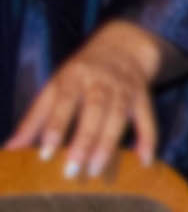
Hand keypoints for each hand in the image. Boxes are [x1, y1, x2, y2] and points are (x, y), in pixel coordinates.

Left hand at [3, 20, 167, 177]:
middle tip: (72, 168)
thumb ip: (34, 118)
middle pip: (95, 110)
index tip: (45, 153)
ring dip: (108, 143)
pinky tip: (144, 159)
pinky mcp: (142, 96)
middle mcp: (101, 81)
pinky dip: (148, 138)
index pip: (64, 101)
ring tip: (96, 169)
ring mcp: (124, 88)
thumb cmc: (80, 72)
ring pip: (118, 116)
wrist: (123, 44)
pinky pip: (147, 117)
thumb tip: (12, 147)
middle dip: (84, 140)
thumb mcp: (55, 86)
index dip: (55, 127)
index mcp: (74, 76)